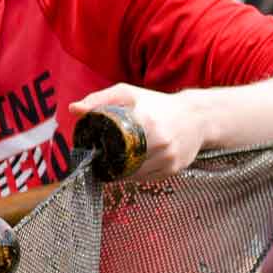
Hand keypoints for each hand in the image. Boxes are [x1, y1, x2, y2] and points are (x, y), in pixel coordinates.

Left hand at [67, 84, 206, 180]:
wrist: (197, 117)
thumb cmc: (158, 104)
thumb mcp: (129, 94)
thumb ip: (100, 100)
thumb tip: (74, 109)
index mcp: (146, 121)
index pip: (115, 144)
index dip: (100, 152)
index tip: (90, 154)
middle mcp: (160, 142)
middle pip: (123, 162)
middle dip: (108, 164)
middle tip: (97, 162)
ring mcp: (169, 157)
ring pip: (135, 174)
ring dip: (121, 172)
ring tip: (110, 166)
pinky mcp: (175, 169)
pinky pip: (148, 178)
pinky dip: (136, 175)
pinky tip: (129, 167)